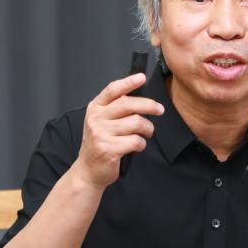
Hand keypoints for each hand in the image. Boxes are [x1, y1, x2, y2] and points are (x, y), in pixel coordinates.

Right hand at [74, 73, 163, 188]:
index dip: (128, 82)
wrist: (88, 170)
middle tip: (159, 110)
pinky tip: (137, 146)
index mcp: (95, 109)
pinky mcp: (109, 149)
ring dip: (147, 129)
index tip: (141, 77)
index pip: (113, 90)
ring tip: (146, 133)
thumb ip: (115, 109)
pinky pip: (136, 141)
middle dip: (149, 105)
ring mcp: (101, 134)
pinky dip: (141, 144)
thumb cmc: (99, 144)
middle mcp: (96, 119)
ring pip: (136, 123)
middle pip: (128, 104)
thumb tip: (140, 98)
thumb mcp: (101, 122)